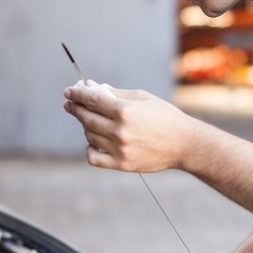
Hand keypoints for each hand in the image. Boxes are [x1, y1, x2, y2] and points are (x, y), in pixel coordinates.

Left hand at [62, 81, 197, 172]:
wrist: (184, 144)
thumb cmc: (165, 116)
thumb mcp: (143, 98)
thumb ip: (116, 94)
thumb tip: (92, 88)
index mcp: (125, 111)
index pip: (92, 100)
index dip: (77, 94)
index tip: (69, 92)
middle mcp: (120, 130)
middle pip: (86, 117)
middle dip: (76, 108)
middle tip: (71, 104)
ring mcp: (119, 149)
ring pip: (89, 135)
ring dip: (86, 126)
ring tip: (91, 120)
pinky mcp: (121, 164)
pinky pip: (93, 157)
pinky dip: (90, 148)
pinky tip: (94, 141)